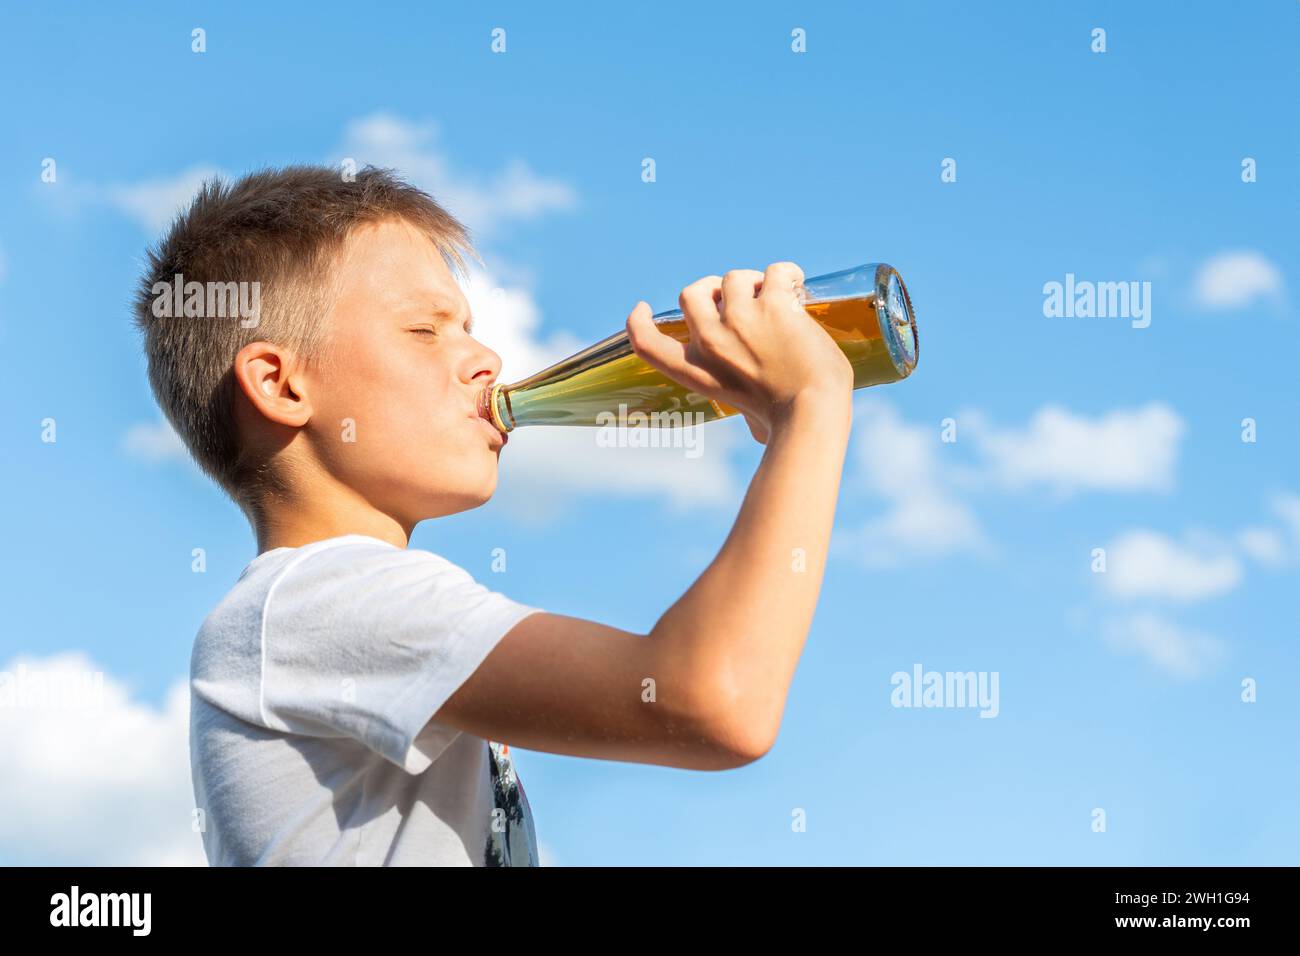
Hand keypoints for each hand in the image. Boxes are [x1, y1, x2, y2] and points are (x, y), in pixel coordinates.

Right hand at [625, 262, 852, 442]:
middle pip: (691, 294)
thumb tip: (757, 428)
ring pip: (735, 277)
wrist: (811, 415)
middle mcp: (711, 342)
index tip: (642, 308)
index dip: (638, 322)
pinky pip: (776, 272)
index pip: (648, 343)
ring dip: (755, 282)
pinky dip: (788, 274)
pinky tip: (798, 288)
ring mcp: (740, 320)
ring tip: (776, 296)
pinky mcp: (774, 306)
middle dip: (711, 288)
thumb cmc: (786, 425)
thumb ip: (745, 410)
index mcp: (698, 371)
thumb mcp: (747, 420)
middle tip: (737, 295)